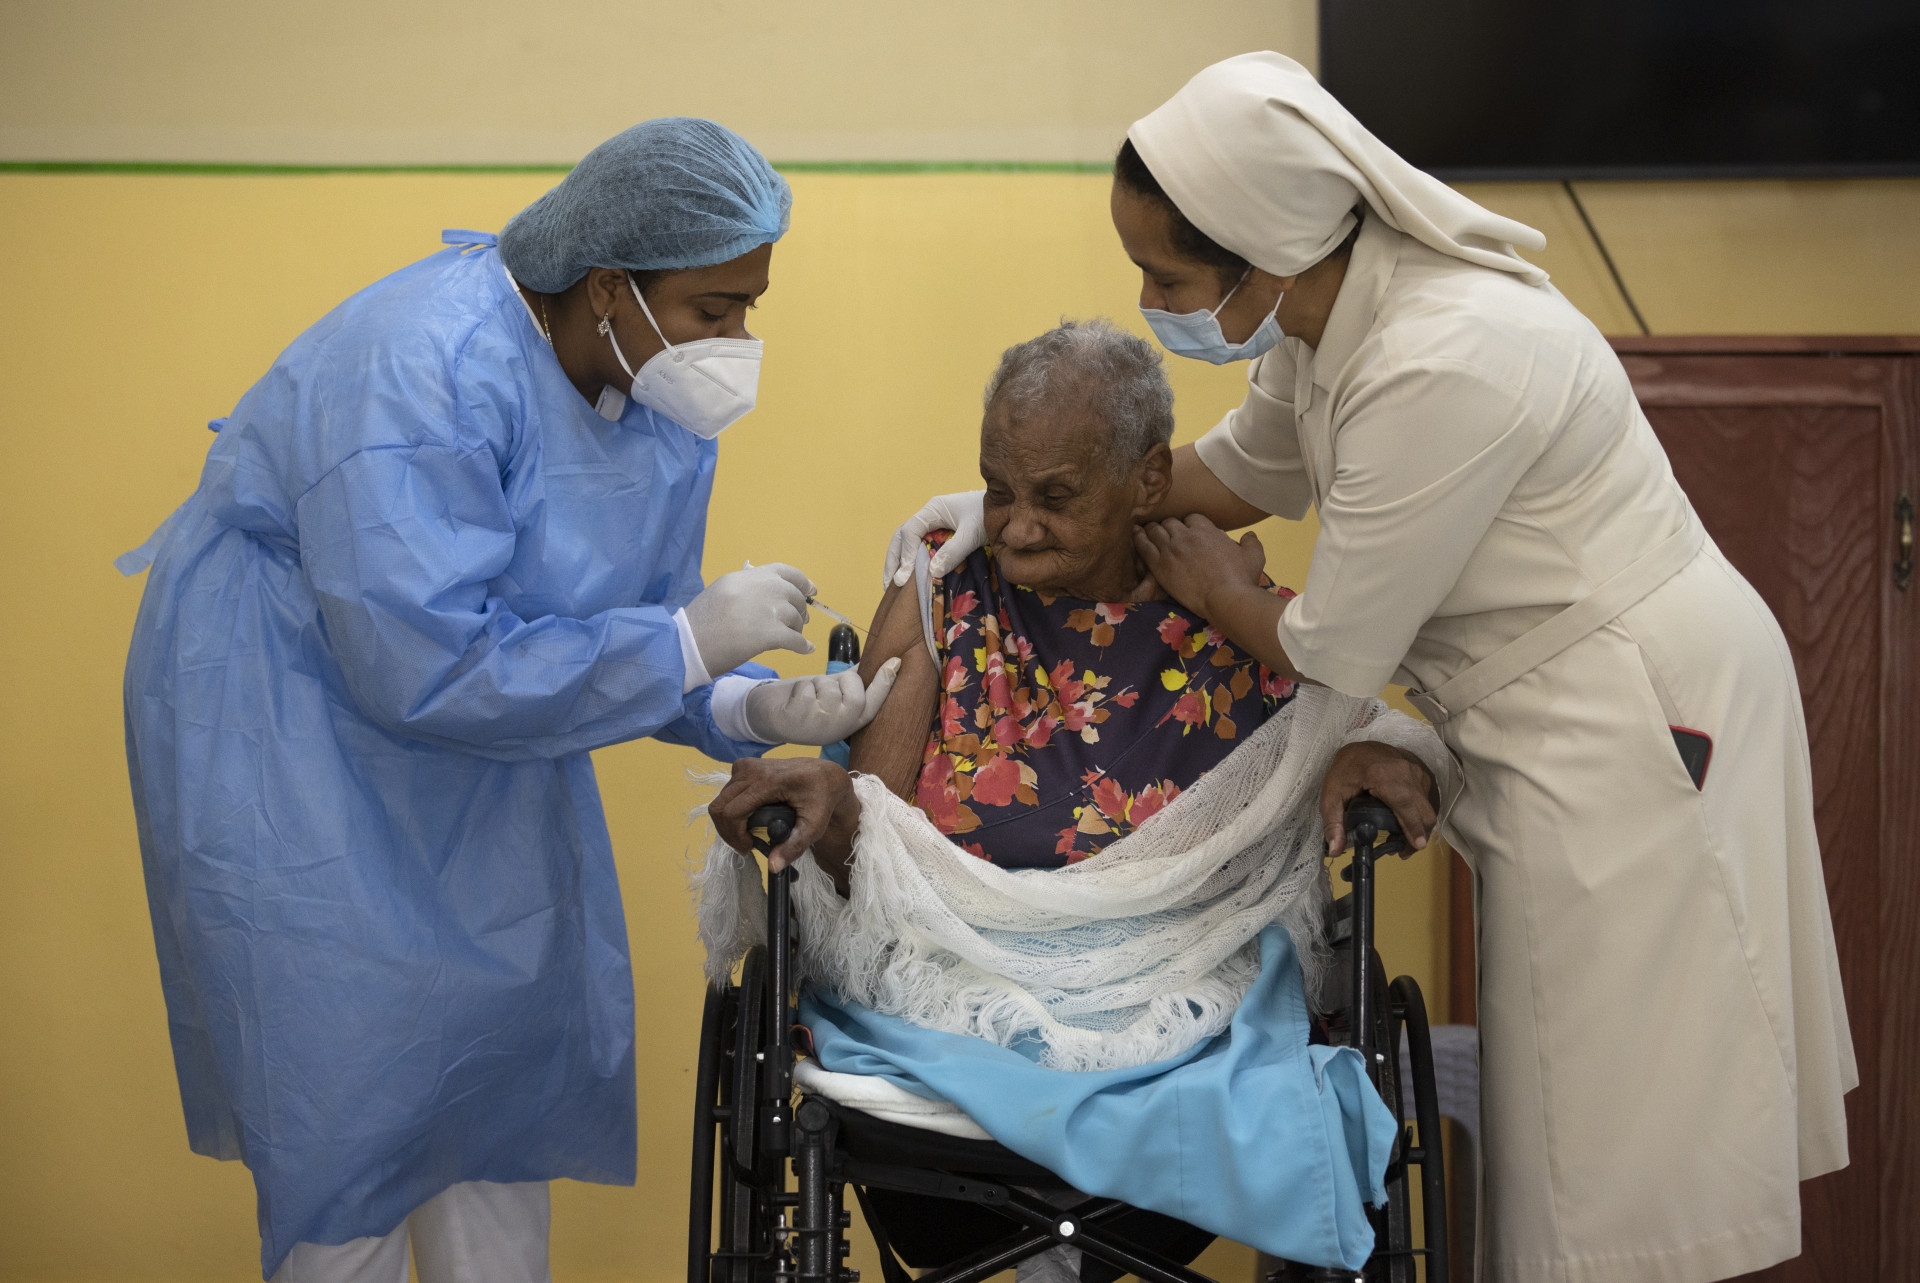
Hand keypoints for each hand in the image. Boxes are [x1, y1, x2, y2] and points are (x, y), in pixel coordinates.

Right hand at [683, 562, 813, 674]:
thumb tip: (769, 592)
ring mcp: (766, 610)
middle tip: (801, 620)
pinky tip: (806, 650)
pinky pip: (795, 639)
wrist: (687, 645)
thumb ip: (745, 588)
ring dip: (798, 628)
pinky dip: (803, 646)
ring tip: (795, 636)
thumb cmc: (699, 623)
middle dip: (800, 608)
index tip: (810, 590)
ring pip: (795, 617)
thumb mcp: (721, 592)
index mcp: (746, 577)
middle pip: (793, 595)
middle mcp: (759, 588)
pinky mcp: (769, 634)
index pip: (782, 571)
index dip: (800, 581)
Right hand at [710, 756, 858, 872]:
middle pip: (720, 808)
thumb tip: (773, 867)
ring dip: (730, 823)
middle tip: (747, 845)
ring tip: (750, 835)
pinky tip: (750, 819)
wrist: (824, 775)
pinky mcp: (742, 766)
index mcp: (767, 781)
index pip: (731, 812)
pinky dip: (732, 811)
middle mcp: (750, 769)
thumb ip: (794, 847)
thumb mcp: (814, 826)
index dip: (735, 836)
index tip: (749, 848)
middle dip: (729, 833)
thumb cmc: (821, 799)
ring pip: (720, 802)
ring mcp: (744, 766)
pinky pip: (726, 794)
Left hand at [742, 659, 901, 744]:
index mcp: (852, 722)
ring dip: (816, 683)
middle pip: (855, 691)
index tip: (896, 661)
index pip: (875, 702)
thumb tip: (880, 662)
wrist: (770, 719)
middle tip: (827, 688)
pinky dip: (800, 687)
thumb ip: (854, 682)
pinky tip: (795, 701)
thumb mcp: (833, 695)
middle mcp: (841, 728)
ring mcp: (821, 726)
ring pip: (829, 686)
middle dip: (841, 681)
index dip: (886, 682)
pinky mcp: (800, 719)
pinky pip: (808, 687)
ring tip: (808, 697)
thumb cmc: (806, 704)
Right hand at [883, 491, 986, 586]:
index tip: (904, 576)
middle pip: (902, 538)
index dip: (905, 554)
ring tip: (893, 586)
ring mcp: (933, 525)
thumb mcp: (972, 533)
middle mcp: (929, 516)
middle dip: (894, 561)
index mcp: (933, 509)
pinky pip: (920, 548)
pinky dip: (913, 563)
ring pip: (908, 543)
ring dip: (900, 563)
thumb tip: (932, 572)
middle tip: (889, 585)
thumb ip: (954, 550)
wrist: (1007, 508)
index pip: (910, 531)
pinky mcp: (941, 535)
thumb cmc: (989, 516)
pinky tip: (912, 579)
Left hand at [1133, 516, 1265, 618]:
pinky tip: (1135, 534)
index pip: (1191, 517)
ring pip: (1155, 530)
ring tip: (1148, 531)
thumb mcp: (1254, 555)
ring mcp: (1171, 549)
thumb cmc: (1241, 578)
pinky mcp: (1159, 565)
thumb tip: (1250, 534)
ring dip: (1153, 530)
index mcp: (1206, 529)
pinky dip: (1139, 538)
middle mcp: (1185, 535)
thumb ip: (1252, 542)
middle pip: (1170, 522)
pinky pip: (1143, 546)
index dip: (1190, 524)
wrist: (1225, 599)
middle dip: (1170, 526)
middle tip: (1169, 534)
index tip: (1190, 532)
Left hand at [1318, 741, 1438, 855]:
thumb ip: (1333, 822)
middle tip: (1402, 852)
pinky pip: (1427, 801)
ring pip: (1428, 808)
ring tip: (1402, 841)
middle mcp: (1406, 772)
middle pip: (1423, 810)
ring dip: (1420, 828)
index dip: (1413, 826)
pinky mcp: (1422, 776)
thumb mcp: (1331, 794)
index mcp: (1383, 775)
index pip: (1405, 802)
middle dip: (1418, 835)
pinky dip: (1420, 816)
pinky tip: (1406, 825)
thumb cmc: (1345, 769)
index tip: (1417, 845)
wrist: (1361, 747)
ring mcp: (1417, 773)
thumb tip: (1336, 851)